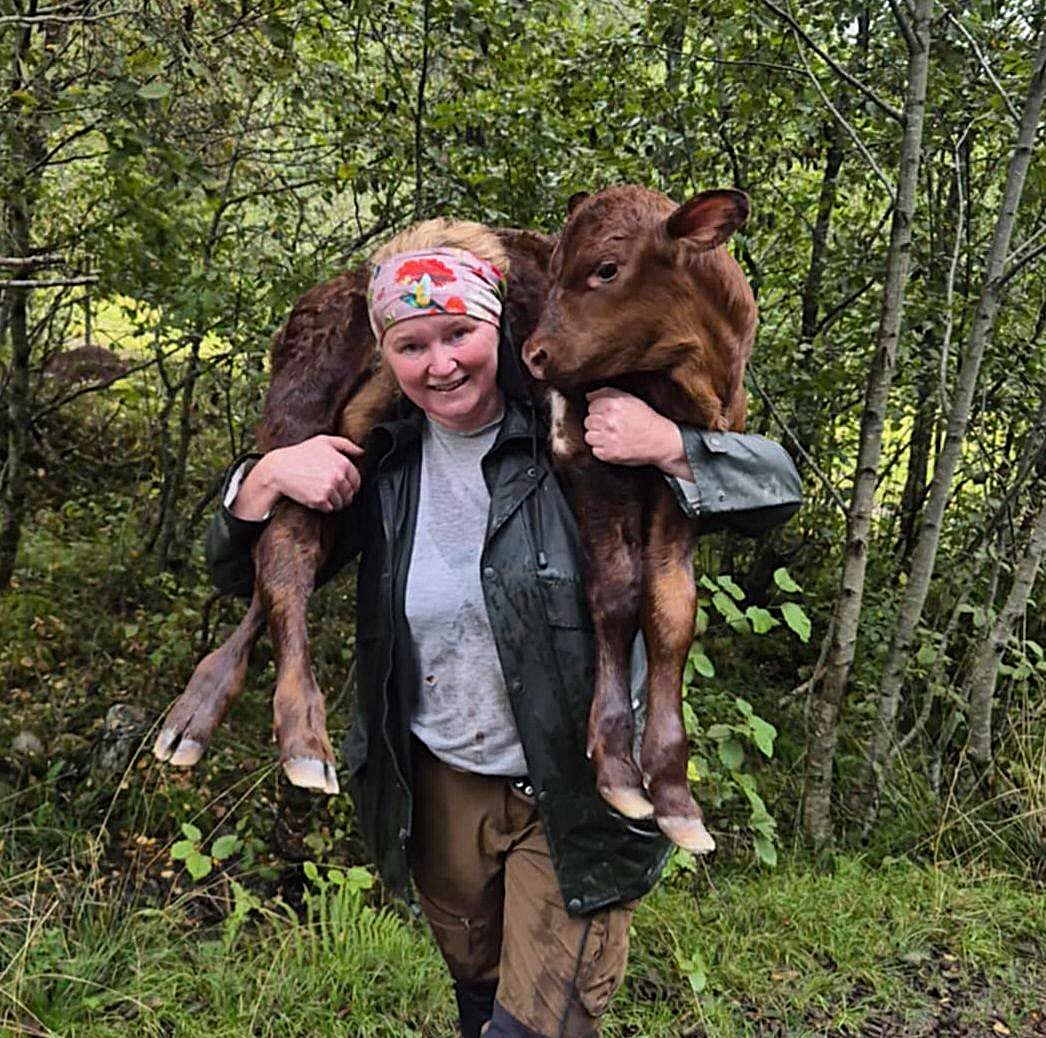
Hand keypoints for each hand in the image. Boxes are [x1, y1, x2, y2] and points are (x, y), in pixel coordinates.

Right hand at [232, 435, 363, 518]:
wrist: (279, 469)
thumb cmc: (300, 454)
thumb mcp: (323, 441)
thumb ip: (346, 444)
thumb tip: (361, 452)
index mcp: (343, 463)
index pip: (357, 481)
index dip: (350, 485)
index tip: (341, 485)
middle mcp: (338, 476)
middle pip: (349, 494)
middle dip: (342, 494)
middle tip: (330, 491)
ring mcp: (330, 489)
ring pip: (341, 503)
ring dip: (334, 502)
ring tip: (322, 494)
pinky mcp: (320, 500)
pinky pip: (330, 509)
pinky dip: (324, 506)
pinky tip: (316, 497)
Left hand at [584, 388, 690, 477]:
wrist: (661, 441)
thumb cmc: (647, 419)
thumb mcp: (631, 399)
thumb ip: (608, 393)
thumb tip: (588, 396)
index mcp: (613, 405)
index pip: (591, 406)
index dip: (600, 411)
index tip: (610, 416)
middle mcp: (608, 421)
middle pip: (588, 422)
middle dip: (598, 424)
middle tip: (613, 427)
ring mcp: (607, 438)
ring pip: (589, 437)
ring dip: (598, 438)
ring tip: (613, 437)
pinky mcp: (609, 454)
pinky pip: (595, 451)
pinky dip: (603, 450)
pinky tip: (615, 445)